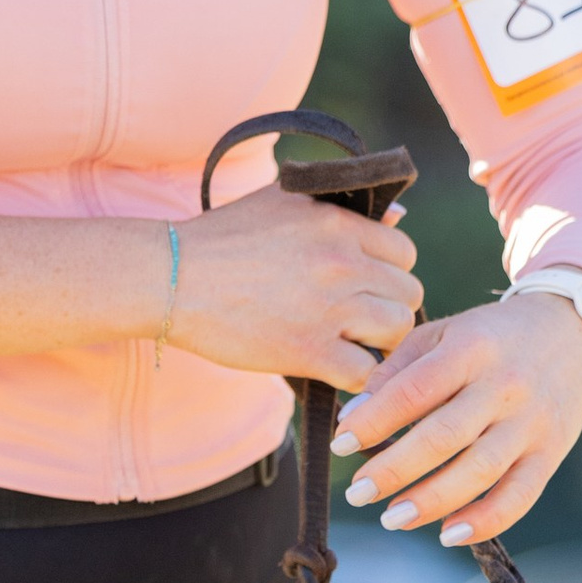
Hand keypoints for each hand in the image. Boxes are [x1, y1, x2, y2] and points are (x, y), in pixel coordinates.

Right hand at [170, 190, 421, 386]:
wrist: (172, 276)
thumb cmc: (223, 238)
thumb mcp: (284, 203)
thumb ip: (341, 208)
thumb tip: (398, 217)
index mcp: (338, 224)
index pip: (404, 252)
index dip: (390, 273)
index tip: (368, 287)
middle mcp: (341, 262)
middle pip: (409, 294)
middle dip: (390, 309)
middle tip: (362, 322)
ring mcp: (329, 307)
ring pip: (397, 332)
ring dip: (380, 344)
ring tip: (353, 346)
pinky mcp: (309, 351)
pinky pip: (365, 373)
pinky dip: (358, 379)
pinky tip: (337, 372)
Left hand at [333, 291, 581, 544]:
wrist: (571, 331)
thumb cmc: (490, 338)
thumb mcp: (443, 334)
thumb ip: (397, 370)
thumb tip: (354, 417)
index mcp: (472, 348)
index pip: (414, 390)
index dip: (374, 421)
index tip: (341, 444)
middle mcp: (505, 386)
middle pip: (443, 436)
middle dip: (394, 470)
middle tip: (357, 493)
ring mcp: (531, 423)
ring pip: (479, 471)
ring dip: (431, 501)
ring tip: (391, 518)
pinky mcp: (551, 453)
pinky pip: (519, 497)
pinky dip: (484, 522)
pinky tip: (447, 534)